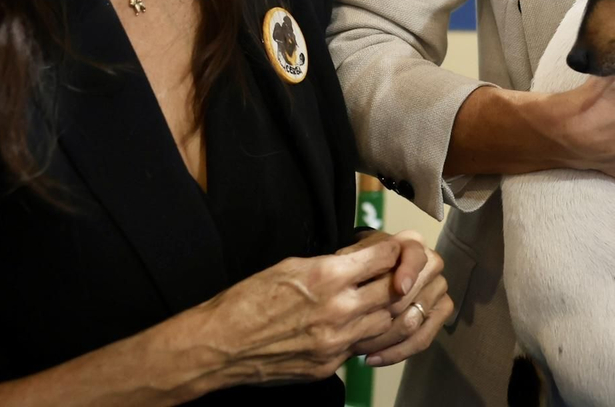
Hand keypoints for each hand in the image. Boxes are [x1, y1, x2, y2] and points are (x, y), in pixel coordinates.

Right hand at [190, 239, 401, 387]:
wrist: (219, 345)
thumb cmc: (248, 299)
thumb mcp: (293, 265)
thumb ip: (332, 264)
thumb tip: (359, 260)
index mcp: (329, 276)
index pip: (385, 257)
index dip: (392, 251)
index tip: (393, 250)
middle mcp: (339, 310)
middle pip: (393, 291)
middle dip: (395, 280)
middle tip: (390, 275)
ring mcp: (336, 342)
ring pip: (383, 323)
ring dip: (382, 310)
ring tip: (370, 302)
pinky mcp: (328, 366)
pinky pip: (359, 347)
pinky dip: (360, 335)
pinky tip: (349, 327)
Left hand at [341, 230, 453, 366]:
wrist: (360, 282)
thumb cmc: (354, 267)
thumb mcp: (349, 257)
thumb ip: (356, 260)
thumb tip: (363, 272)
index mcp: (411, 244)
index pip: (417, 254)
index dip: (410, 271)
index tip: (399, 288)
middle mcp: (431, 263)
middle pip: (419, 291)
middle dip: (390, 313)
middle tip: (361, 328)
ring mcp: (438, 288)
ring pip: (419, 318)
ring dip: (388, 338)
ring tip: (361, 348)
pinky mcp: (440, 312)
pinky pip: (425, 337)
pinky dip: (399, 351)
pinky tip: (374, 358)